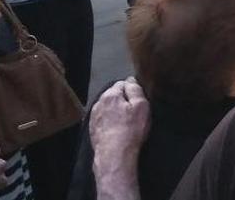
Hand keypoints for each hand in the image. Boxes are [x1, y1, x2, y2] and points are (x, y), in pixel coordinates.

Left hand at [90, 79, 149, 198]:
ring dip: (115, 111)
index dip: (133, 90)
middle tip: (134, 112)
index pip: (123, 83)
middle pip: (113, 95)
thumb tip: (131, 80)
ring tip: (125, 122)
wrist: (114, 155)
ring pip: (107, 107)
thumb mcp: (141, 106)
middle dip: (122, 100)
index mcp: (110, 94)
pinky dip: (109, 121)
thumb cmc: (130, 130)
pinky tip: (117, 130)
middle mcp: (99, 103)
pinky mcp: (92, 129)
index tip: (139, 100)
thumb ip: (136, 89)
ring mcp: (93, 117)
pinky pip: (103, 119)